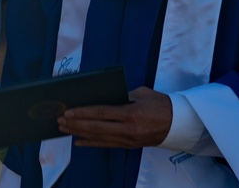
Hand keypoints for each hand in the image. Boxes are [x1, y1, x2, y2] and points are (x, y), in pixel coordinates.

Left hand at [57, 86, 171, 148]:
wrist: (178, 124)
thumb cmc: (160, 104)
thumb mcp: (141, 93)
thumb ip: (122, 95)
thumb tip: (103, 97)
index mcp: (130, 113)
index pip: (101, 113)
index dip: (82, 113)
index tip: (68, 111)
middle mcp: (127, 129)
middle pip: (96, 127)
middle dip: (75, 124)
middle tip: (60, 120)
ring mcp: (127, 140)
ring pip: (98, 138)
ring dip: (79, 133)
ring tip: (64, 129)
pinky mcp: (129, 146)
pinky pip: (106, 145)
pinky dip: (91, 143)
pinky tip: (78, 141)